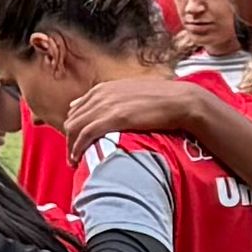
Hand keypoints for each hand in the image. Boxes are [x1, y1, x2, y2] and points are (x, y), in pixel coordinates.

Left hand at [63, 76, 210, 150]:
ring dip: (71, 147)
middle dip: (70, 139)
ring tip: (75, 162)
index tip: (76, 142)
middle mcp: (100, 94)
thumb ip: (113, 101)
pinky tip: (78, 159)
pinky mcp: (114, 117)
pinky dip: (77, 148)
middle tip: (74, 156)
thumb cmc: (161, 100)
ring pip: (75, 128)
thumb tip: (103, 111)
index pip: (76, 109)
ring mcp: (106, 104)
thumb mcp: (131, 95)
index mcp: (103, 89)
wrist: (181, 101)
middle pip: (72, 120)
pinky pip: (85, 134)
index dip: (74, 128)